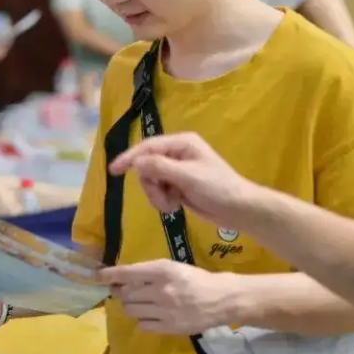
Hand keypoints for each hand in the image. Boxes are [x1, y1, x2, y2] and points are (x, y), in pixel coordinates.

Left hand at [99, 260, 238, 334]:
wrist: (221, 299)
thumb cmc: (195, 279)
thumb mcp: (172, 267)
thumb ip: (148, 272)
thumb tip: (121, 278)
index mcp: (162, 270)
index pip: (127, 273)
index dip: (109, 275)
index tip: (96, 276)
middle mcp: (161, 290)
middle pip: (126, 294)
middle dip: (119, 293)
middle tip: (121, 292)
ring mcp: (165, 310)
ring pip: (131, 310)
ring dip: (130, 306)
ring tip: (138, 303)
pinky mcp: (169, 327)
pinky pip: (142, 325)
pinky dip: (142, 320)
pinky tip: (150, 315)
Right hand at [108, 132, 255, 229]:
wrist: (240, 210)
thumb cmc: (218, 189)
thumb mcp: (188, 177)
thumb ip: (160, 167)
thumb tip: (136, 163)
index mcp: (182, 143)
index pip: (147, 147)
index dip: (129, 158)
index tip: (113, 171)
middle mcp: (177, 153)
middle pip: (146, 166)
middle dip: (151, 184)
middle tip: (163, 197)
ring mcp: (177, 170)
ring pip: (151, 181)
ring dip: (157, 195)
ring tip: (173, 204)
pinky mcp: (178, 185)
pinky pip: (159, 191)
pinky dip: (163, 200)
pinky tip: (176, 205)